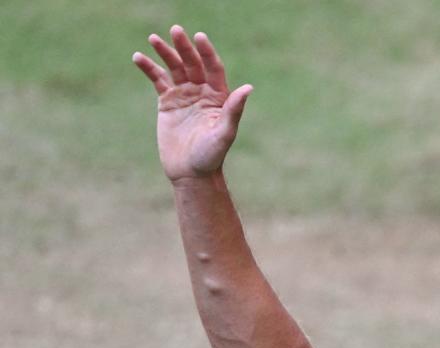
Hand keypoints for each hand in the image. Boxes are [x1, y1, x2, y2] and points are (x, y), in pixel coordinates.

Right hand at [132, 25, 251, 180]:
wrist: (191, 172)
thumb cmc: (211, 156)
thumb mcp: (224, 133)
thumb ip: (234, 110)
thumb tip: (248, 88)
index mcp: (218, 97)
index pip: (213, 68)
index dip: (207, 52)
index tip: (199, 37)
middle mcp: (202, 92)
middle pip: (193, 64)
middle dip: (184, 47)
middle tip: (175, 30)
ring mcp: (184, 95)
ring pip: (174, 68)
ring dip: (165, 52)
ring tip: (154, 38)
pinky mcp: (168, 102)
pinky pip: (158, 80)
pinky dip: (149, 68)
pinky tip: (138, 57)